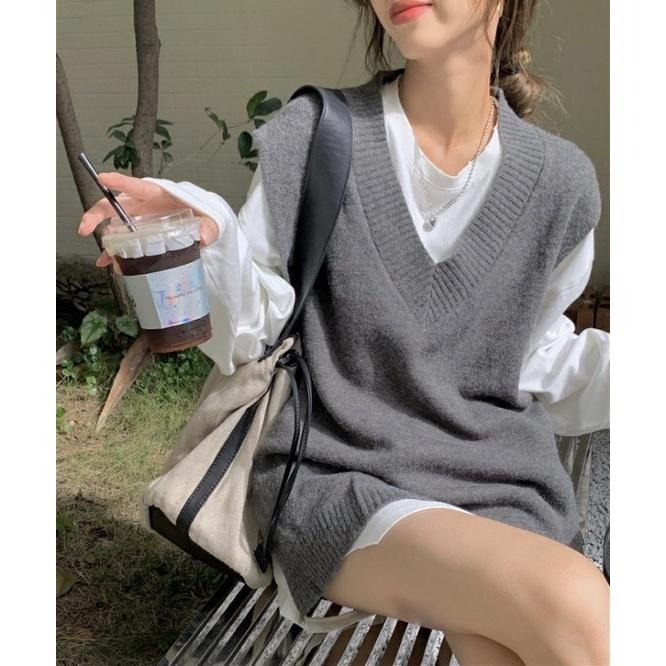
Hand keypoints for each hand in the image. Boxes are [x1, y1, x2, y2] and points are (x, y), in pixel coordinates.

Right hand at [78, 172, 219, 267]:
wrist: (207, 226)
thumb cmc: (204, 215)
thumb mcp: (211, 219)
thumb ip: (209, 226)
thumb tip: (204, 236)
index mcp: (160, 196)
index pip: (137, 187)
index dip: (120, 182)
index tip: (102, 178)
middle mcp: (146, 206)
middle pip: (115, 205)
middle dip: (97, 214)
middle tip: (86, 227)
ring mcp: (142, 221)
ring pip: (115, 225)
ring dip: (104, 239)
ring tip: (100, 255)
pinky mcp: (142, 234)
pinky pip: (124, 242)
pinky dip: (115, 252)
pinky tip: (108, 263)